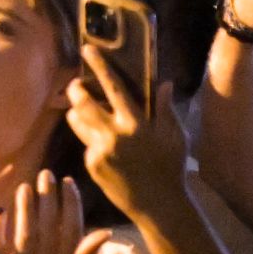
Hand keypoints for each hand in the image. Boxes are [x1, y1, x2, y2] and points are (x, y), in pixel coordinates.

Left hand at [63, 36, 191, 222]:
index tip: (87, 50)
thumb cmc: (171, 167)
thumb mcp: (176, 136)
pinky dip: (92, 138)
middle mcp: (113, 134)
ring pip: (77, 122)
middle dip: (76, 90)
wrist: (158, 204)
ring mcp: (99, 150)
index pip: (114, 87)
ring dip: (78, 112)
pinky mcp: (91, 164)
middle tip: (77, 84)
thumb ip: (166, 109)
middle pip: (83, 103)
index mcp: (135, 123)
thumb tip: (164, 84)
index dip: (99, 66)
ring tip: (85, 109)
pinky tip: (106, 145)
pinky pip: (86, 143)